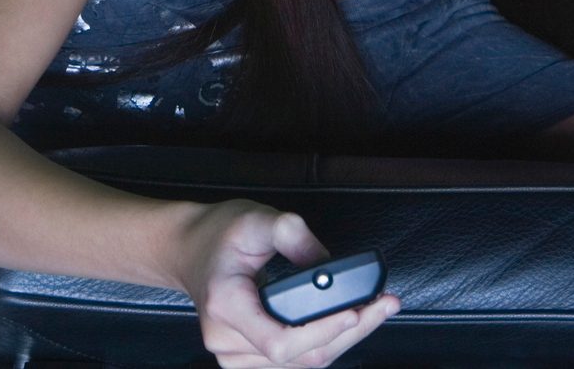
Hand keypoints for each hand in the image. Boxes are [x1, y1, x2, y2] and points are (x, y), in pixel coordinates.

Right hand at [170, 200, 400, 367]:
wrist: (188, 250)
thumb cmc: (218, 234)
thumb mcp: (255, 219)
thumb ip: (292, 235)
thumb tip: (331, 267)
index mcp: (225, 306)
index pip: (281, 341)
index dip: (324, 331)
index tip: (356, 311)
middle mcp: (227, 341)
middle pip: (302, 357)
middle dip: (351, 331)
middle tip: (385, 304)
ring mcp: (235, 356)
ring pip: (304, 364)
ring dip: (344, 339)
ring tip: (375, 310)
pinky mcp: (247, 360)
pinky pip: (297, 362)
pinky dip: (326, 342)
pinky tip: (348, 323)